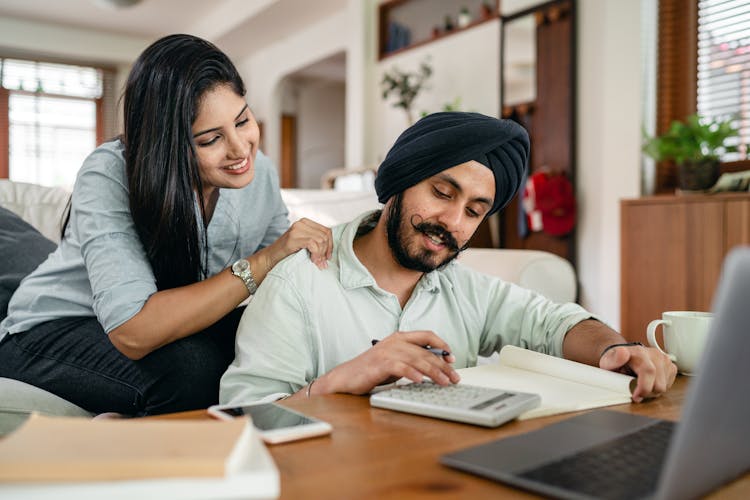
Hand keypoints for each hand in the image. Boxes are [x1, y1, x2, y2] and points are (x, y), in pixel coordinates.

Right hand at [267, 218, 332, 269]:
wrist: (269, 258)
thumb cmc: (287, 253)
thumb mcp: (304, 245)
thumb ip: (316, 243)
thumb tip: (330, 253)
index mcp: (306, 223)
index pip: (326, 231)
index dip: (330, 245)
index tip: (327, 257)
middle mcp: (301, 223)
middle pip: (325, 235)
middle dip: (326, 251)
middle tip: (322, 263)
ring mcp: (297, 229)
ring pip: (320, 239)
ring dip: (321, 254)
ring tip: (317, 263)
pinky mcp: (293, 237)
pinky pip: (313, 243)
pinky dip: (315, 254)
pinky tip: (312, 260)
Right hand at [315, 331, 460, 394]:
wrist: (346, 377)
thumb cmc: (372, 370)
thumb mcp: (396, 361)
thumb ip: (412, 359)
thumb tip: (436, 366)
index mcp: (400, 337)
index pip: (427, 335)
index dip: (442, 345)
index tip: (452, 358)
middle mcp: (395, 341)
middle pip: (426, 351)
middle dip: (443, 365)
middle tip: (454, 377)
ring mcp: (387, 352)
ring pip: (417, 360)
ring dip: (434, 372)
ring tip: (444, 382)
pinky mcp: (380, 364)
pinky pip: (401, 367)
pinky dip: (412, 374)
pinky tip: (420, 381)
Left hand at [599, 344, 676, 401]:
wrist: (623, 355)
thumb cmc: (615, 361)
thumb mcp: (608, 362)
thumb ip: (613, 359)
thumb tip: (622, 353)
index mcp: (639, 352)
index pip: (648, 371)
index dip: (644, 388)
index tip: (635, 396)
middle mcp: (654, 354)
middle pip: (658, 383)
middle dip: (647, 392)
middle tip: (636, 392)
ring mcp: (664, 359)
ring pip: (664, 386)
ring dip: (652, 390)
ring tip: (641, 383)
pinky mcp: (671, 365)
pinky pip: (669, 384)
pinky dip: (659, 386)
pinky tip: (649, 381)